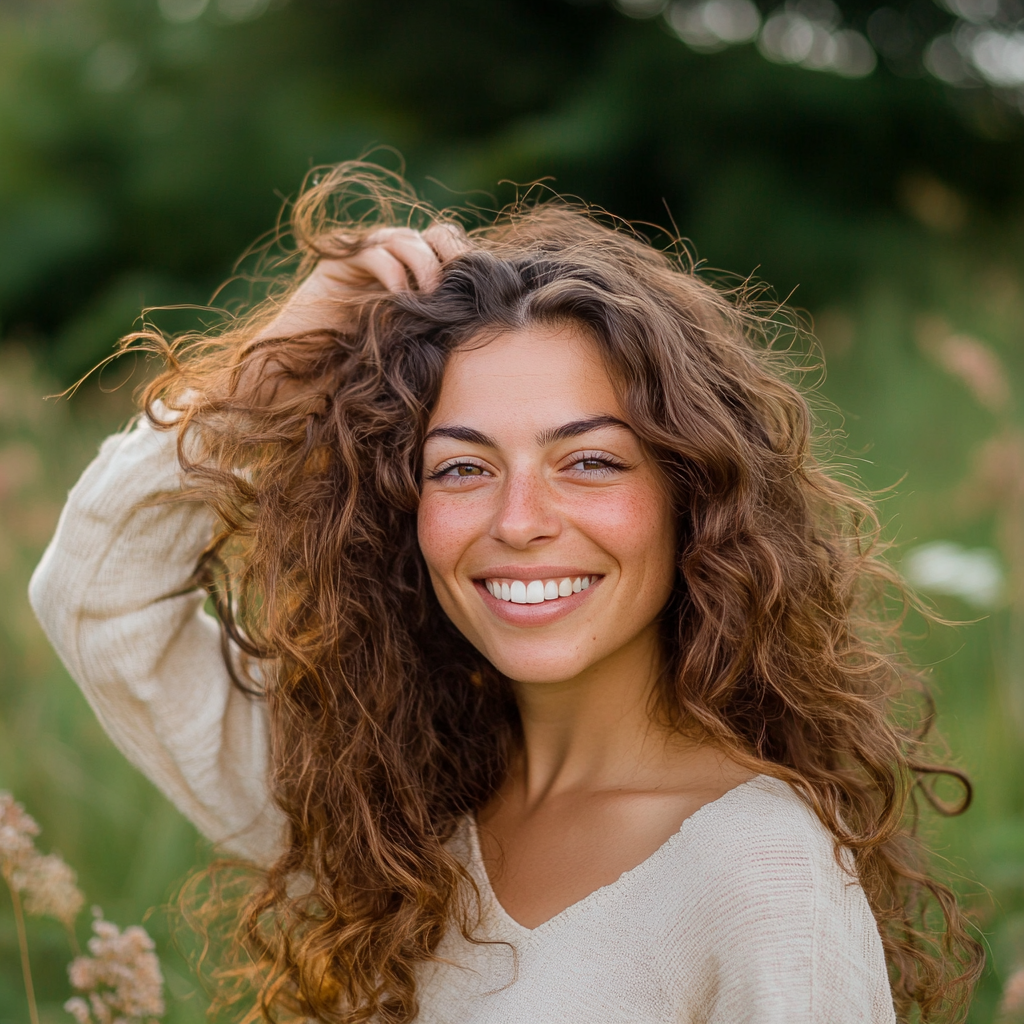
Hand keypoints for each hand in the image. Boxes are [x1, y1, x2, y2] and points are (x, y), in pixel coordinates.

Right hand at [228, 223, 469, 410]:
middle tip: (459, 285)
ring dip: (425, 265)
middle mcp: (392, 263)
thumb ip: (441, 330)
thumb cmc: (366, 376)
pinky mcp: (336, 266)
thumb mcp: (416, 350)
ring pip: (406, 239)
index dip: (467, 262)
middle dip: (451, 255)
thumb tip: (485, 323)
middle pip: (435, 235)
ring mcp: (363, 261)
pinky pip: (374, 253)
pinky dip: (393, 271)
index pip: (451, 251)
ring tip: (431, 297)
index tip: (480, 290)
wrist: (303, 382)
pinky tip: (401, 298)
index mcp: (418, 278)